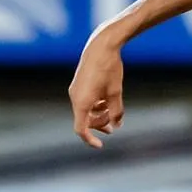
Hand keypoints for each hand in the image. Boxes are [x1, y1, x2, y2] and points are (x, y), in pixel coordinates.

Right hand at [68, 33, 124, 148]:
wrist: (101, 46)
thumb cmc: (109, 68)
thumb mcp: (116, 92)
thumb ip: (116, 111)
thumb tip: (117, 125)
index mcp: (82, 102)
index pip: (81, 129)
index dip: (90, 140)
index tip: (100, 145)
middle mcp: (75, 97)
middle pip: (84, 120)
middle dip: (99, 125)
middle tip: (113, 127)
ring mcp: (75, 90)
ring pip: (85, 111)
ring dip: (98, 115)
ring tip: (112, 112)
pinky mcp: (78, 84)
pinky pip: (85, 101)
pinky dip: (95, 105)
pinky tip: (106, 101)